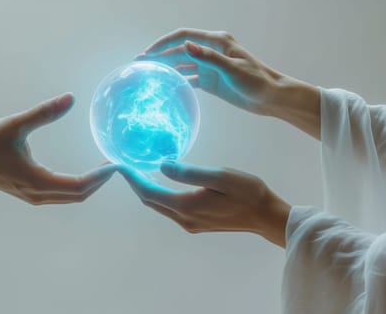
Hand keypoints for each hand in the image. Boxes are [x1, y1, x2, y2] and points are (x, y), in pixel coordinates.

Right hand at [0, 93, 115, 203]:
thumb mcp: (15, 125)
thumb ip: (44, 112)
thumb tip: (70, 98)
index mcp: (39, 181)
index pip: (80, 185)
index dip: (100, 176)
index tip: (116, 163)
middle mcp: (39, 194)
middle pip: (79, 195)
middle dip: (100, 181)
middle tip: (115, 164)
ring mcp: (35, 196)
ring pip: (71, 197)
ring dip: (90, 185)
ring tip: (104, 168)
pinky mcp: (31, 192)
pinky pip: (62, 194)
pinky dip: (77, 185)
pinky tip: (84, 172)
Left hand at [118, 162, 289, 247]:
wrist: (266, 216)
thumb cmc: (248, 192)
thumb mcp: (221, 177)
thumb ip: (190, 173)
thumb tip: (162, 165)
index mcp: (186, 206)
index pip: (148, 191)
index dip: (131, 177)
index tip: (119, 163)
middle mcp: (184, 219)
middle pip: (149, 201)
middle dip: (134, 183)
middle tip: (123, 164)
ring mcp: (190, 223)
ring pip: (158, 205)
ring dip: (145, 188)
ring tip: (137, 169)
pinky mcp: (196, 222)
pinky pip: (169, 207)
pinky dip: (158, 193)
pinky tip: (160, 181)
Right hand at [138, 28, 319, 138]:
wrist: (271, 97)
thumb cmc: (256, 81)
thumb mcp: (232, 69)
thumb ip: (208, 58)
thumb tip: (185, 46)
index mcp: (216, 42)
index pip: (183, 37)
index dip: (163, 43)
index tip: (148, 53)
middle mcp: (211, 52)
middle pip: (179, 50)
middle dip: (160, 55)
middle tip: (141, 64)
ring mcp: (210, 66)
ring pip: (183, 64)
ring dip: (166, 68)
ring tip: (148, 74)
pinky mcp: (211, 80)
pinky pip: (190, 78)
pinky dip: (178, 81)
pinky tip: (166, 86)